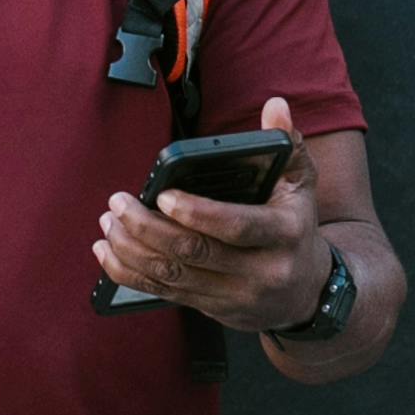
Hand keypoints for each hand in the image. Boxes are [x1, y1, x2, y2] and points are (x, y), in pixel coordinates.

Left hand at [93, 97, 334, 332]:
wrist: (306, 293)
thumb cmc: (296, 228)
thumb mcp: (301, 186)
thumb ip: (287, 145)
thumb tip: (275, 106)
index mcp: (284, 234)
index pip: (237, 227)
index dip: (197, 213)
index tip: (162, 195)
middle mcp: (261, 271)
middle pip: (194, 253)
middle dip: (147, 227)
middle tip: (118, 204)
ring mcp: (234, 296)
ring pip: (173, 275)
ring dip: (131, 249)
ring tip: (109, 222)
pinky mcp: (212, 308)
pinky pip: (163, 293)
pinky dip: (130, 274)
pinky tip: (108, 252)